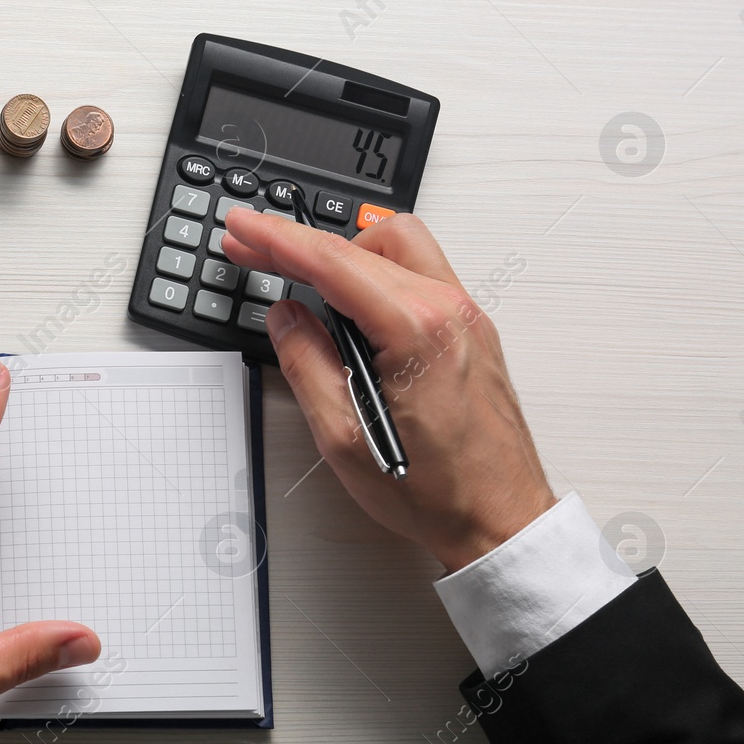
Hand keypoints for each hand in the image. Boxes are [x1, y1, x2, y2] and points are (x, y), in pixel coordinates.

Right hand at [223, 208, 554, 571]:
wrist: (500, 518)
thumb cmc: (436, 491)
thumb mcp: (343, 438)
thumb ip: (307, 365)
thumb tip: (286, 319)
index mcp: (417, 331)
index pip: (332, 262)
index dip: (277, 238)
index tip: (244, 225)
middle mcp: (450, 310)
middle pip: (361, 245)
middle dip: (300, 245)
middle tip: (254, 253)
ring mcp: (467, 316)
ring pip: (397, 247)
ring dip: (345, 255)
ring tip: (303, 284)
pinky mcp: (471, 329)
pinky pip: (419, 274)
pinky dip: (376, 275)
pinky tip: (351, 307)